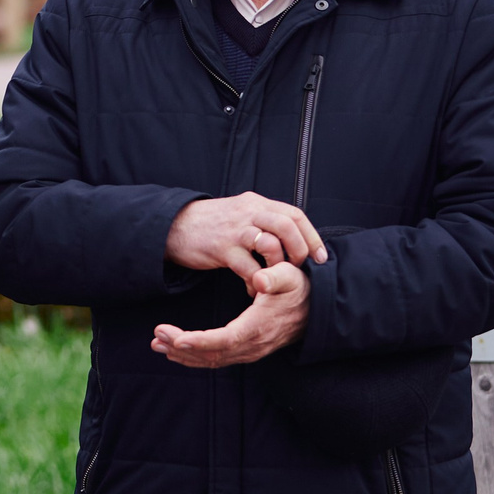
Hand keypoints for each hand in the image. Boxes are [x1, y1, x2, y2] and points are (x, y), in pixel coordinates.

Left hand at [152, 261, 311, 367]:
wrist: (314, 309)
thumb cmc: (297, 289)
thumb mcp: (290, 276)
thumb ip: (276, 276)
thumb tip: (260, 278)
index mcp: (259, 327)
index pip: (225, 340)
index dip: (200, 341)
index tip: (176, 338)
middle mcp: (253, 345)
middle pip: (212, 353)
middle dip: (181, 347)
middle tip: (156, 336)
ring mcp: (249, 351)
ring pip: (211, 360)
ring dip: (183, 354)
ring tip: (157, 344)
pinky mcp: (246, 351)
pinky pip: (216, 359)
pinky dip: (194, 356)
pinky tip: (175, 350)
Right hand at [164, 193, 324, 283]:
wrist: (173, 226)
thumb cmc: (210, 224)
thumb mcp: (239, 212)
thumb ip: (263, 220)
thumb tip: (292, 237)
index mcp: (255, 203)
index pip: (294, 214)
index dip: (311, 236)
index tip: (320, 256)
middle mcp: (248, 212)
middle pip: (287, 226)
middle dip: (299, 251)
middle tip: (298, 268)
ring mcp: (235, 230)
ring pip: (271, 245)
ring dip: (279, 267)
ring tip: (275, 281)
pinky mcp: (222, 249)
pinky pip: (249, 269)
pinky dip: (257, 283)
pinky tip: (254, 291)